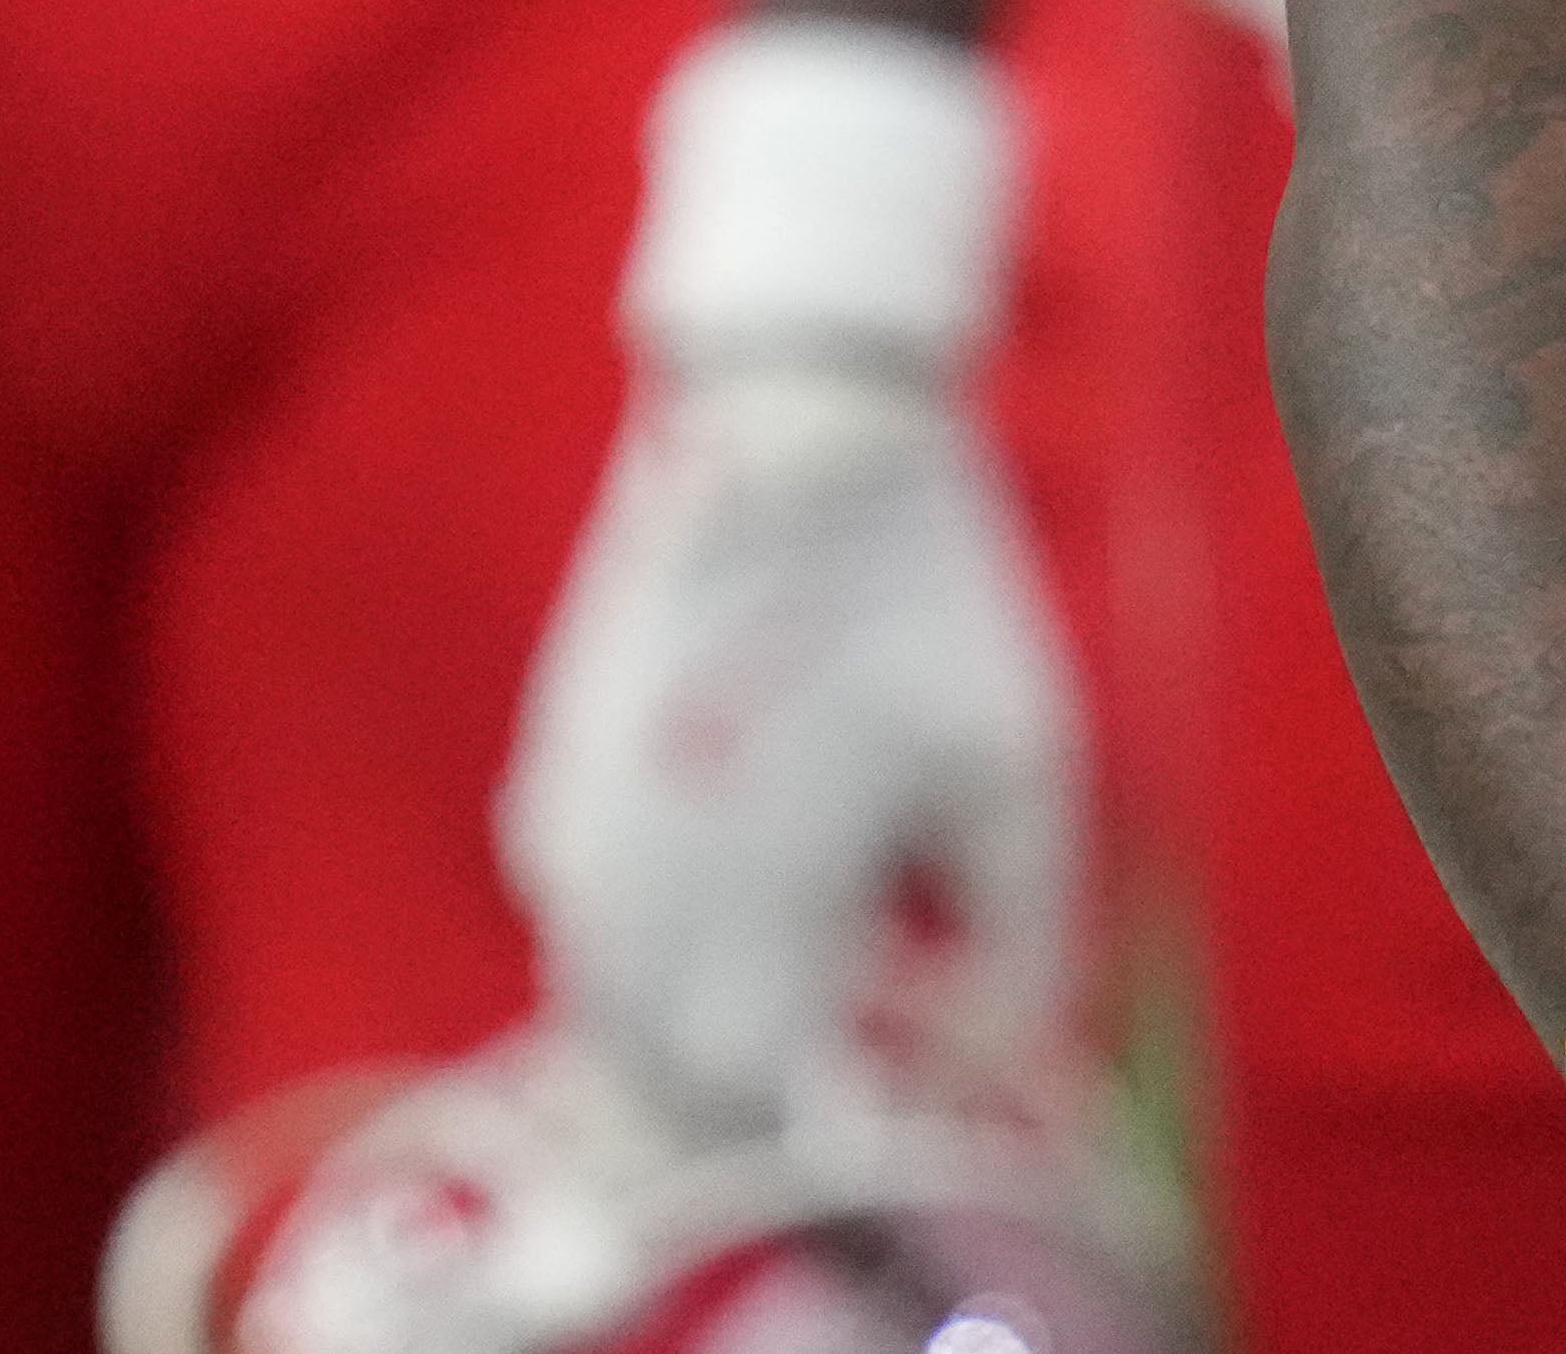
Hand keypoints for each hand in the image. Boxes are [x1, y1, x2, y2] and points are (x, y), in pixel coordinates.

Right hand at [497, 351, 1075, 1131]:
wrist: (793, 430)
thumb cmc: (928, 600)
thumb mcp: (1022, 774)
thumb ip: (1019, 947)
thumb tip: (982, 1064)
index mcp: (742, 917)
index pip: (745, 1112)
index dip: (817, 1135)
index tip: (889, 1098)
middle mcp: (623, 904)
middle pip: (662, 1084)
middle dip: (754, 1098)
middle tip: (856, 1050)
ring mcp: (565, 846)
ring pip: (608, 1018)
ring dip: (695, 1030)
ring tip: (814, 962)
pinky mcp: (543, 789)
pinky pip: (586, 931)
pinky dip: (654, 951)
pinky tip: (745, 879)